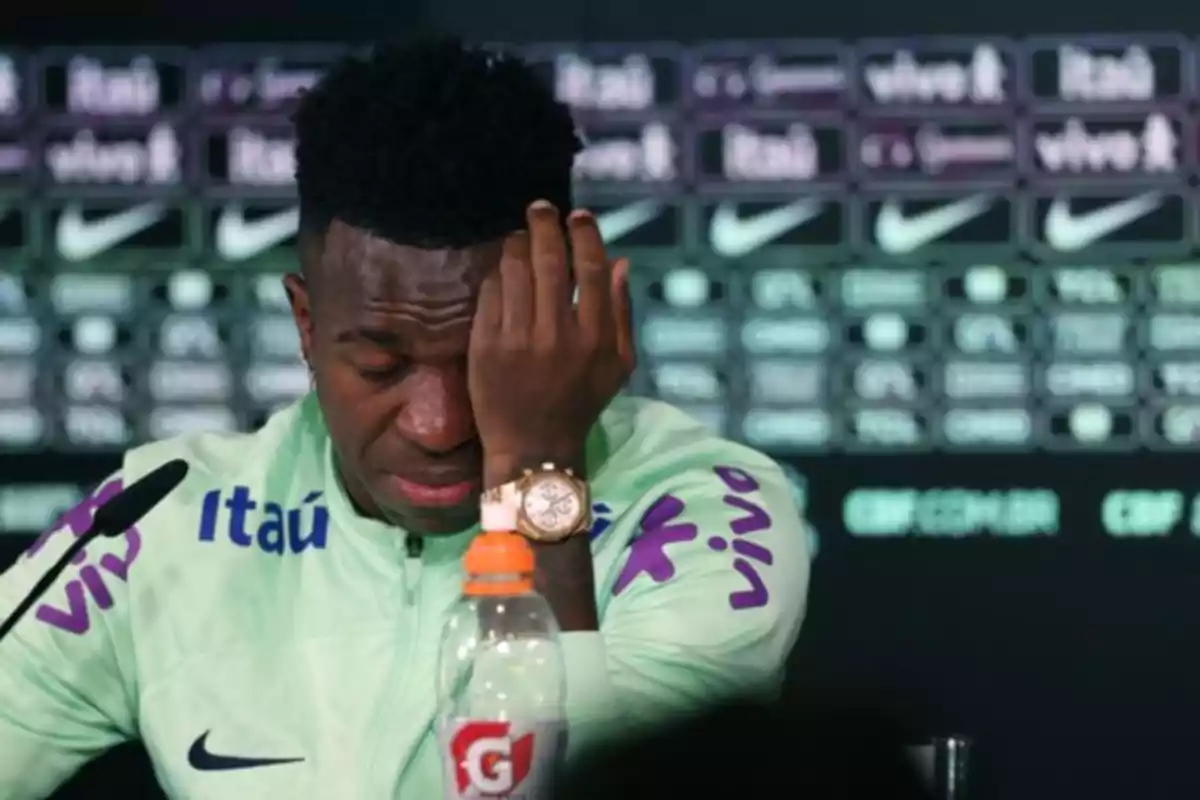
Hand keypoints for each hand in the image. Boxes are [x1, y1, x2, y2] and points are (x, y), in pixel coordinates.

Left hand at [469, 199, 634, 482]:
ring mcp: (519, 339)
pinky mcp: (486, 346)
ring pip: (516, 270)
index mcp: (594, 337)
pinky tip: (502, 269)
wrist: (534, 447)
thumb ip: (621, 312)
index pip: (590, 269)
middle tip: (540, 208)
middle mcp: (557, 334)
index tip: (578, 216)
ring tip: (519, 235)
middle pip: (550, 261)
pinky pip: (491, 293)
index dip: (584, 235)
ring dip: (518, 243)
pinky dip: (498, 274)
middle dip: (545, 226)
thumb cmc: (580, 402)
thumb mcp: (618, 364)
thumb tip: (621, 262)